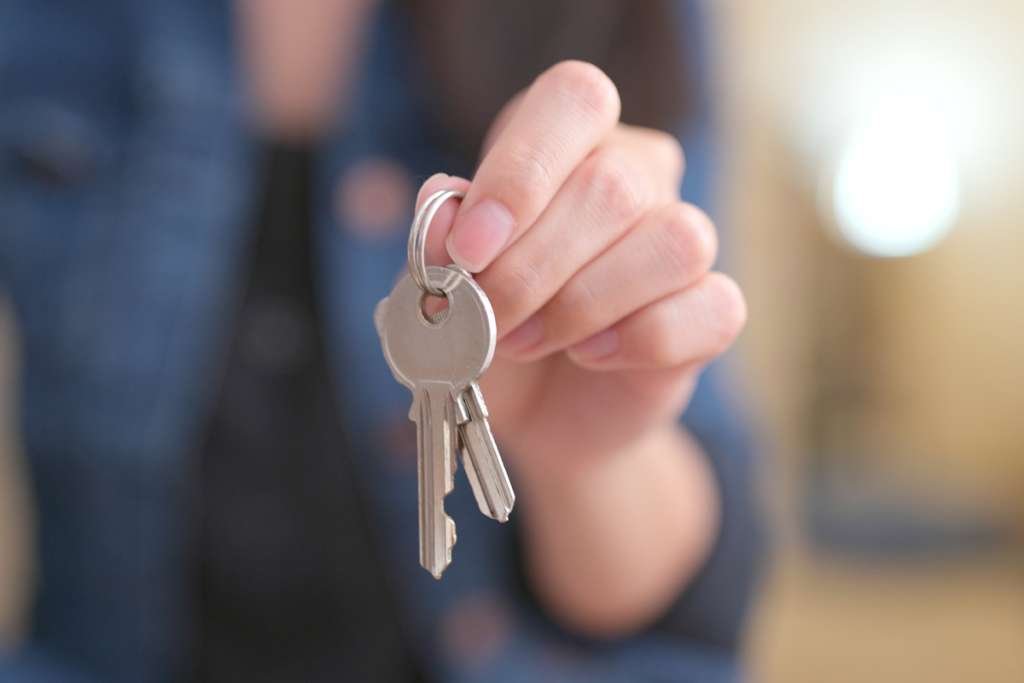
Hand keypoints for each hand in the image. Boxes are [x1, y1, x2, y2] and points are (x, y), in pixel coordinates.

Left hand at [416, 61, 745, 478]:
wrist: (533, 406)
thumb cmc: (487, 326)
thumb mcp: (441, 285)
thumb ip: (436, 239)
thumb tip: (444, 200)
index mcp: (568, 140)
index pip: (575, 99)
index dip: (521, 171)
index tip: (470, 248)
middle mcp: (638, 173)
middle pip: (613, 186)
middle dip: (531, 269)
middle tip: (487, 319)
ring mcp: (684, 239)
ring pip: (674, 240)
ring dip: (582, 305)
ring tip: (527, 340)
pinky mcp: (713, 308)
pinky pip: (713, 307)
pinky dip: (641, 340)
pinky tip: (591, 356)